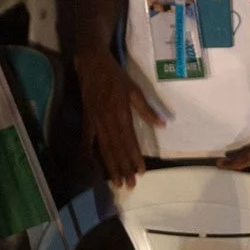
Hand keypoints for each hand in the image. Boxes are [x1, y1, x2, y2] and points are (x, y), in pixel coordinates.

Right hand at [77, 48, 161, 187]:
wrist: (92, 64)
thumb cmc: (116, 76)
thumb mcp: (134, 89)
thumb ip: (146, 108)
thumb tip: (162, 125)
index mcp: (120, 112)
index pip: (129, 140)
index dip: (134, 157)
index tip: (140, 172)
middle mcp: (107, 120)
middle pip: (116, 148)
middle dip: (123, 168)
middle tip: (129, 185)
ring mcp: (95, 121)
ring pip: (103, 148)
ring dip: (110, 166)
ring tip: (116, 181)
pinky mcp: (87, 119)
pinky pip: (88, 140)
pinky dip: (90, 154)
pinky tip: (93, 167)